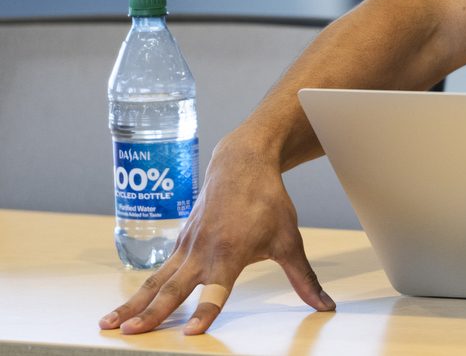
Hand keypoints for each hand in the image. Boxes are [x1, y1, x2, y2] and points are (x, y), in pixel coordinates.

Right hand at [98, 136, 335, 334]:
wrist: (242, 162)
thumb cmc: (268, 202)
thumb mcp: (290, 240)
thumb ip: (303, 278)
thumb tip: (325, 305)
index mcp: (231, 253)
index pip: (217, 290)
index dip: (205, 312)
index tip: (191, 333)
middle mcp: (203, 252)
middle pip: (174, 288)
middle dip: (151, 313)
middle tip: (130, 334)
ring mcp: (187, 246)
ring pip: (156, 280)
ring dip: (132, 304)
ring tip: (107, 325)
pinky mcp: (179, 242)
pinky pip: (156, 270)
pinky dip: (138, 290)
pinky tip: (124, 307)